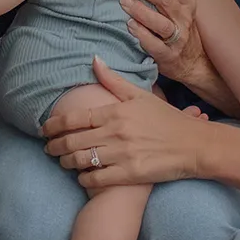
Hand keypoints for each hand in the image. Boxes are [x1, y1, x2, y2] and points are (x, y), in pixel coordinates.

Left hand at [43, 59, 206, 188]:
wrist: (194, 146)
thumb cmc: (168, 120)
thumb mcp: (142, 96)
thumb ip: (114, 80)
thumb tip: (94, 59)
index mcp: (116, 112)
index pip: (75, 119)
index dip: (55, 125)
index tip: (45, 129)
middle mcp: (116, 133)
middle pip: (73, 141)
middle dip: (54, 146)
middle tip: (47, 148)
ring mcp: (122, 155)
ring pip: (81, 161)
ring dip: (66, 163)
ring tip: (62, 162)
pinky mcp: (129, 174)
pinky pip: (96, 179)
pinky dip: (83, 179)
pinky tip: (81, 177)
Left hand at [118, 0, 205, 83]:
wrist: (193, 62)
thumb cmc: (180, 26)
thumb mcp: (183, 2)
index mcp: (187, 2)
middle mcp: (184, 18)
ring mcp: (177, 38)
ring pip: (160, 22)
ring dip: (141, 10)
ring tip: (123, 0)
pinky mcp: (168, 56)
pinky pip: (155, 45)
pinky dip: (142, 35)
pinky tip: (129, 25)